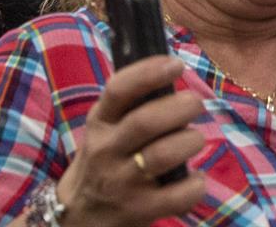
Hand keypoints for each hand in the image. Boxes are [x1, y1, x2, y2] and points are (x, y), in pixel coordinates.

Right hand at [55, 56, 207, 226]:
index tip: (177, 64)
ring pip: (163, 155)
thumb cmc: (106, 158)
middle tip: (195, 103)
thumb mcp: (106, 127)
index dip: (149, 73)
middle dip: (181, 107)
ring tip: (195, 139)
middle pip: (145, 121)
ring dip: (191, 141)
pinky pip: (177, 195)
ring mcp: (121, 183)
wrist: (79, 215)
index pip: (118, 90)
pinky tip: (195, 178)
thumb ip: (132, 103)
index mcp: (100, 122)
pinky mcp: (138, 210)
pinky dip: (196, 184)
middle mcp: (106, 151)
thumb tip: (173, 68)